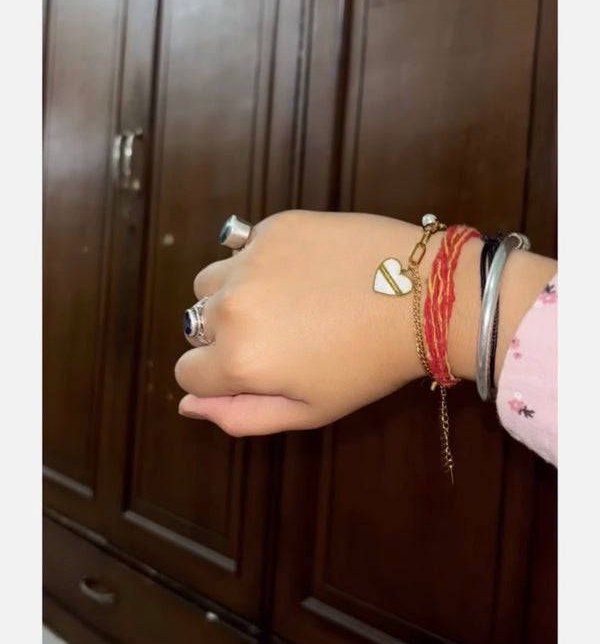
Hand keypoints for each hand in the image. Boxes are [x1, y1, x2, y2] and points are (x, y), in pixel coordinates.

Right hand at [174, 210, 426, 435]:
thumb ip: (240, 416)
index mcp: (238, 361)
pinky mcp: (272, 227)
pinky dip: (259, 262)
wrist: (424, 297)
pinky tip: (302, 273)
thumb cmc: (371, 364)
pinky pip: (241, 248)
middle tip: (282, 337)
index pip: (187, 373)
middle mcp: (232, 308)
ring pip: (209, 283)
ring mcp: (250, 261)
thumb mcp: (310, 410)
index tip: (256, 371)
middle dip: (226, 337)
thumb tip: (187, 406)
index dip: (218, 378)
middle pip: (196, 327)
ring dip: (231, 295)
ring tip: (284, 302)